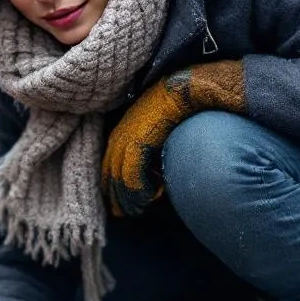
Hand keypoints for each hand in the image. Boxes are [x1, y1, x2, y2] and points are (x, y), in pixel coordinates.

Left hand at [102, 61, 244, 217]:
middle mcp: (122, 131)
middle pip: (111, 168)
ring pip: (119, 173)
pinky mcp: (139, 139)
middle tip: (121, 213)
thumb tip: (156, 176)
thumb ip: (154, 150)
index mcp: (126, 127)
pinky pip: (131, 171)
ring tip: (135, 211)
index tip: (117, 200)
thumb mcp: (162, 130)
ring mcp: (128, 134)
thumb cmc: (181, 107)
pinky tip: (146, 199)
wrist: (188, 87)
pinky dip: (137, 188)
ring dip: (127, 195)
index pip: (111, 159)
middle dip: (115, 194)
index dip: (113, 181)